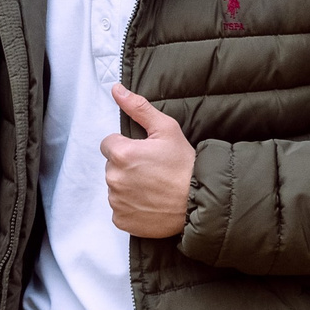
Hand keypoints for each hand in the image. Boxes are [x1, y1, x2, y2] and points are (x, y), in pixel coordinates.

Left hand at [100, 85, 194, 239]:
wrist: (200, 201)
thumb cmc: (184, 164)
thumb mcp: (166, 129)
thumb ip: (138, 108)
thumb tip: (116, 89)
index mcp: (121, 153)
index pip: (109, 144)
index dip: (126, 146)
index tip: (145, 153)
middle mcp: (114, 178)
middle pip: (111, 166)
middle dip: (127, 166)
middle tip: (152, 170)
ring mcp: (117, 201)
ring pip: (115, 187)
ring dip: (128, 186)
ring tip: (153, 187)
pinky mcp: (121, 220)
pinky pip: (119, 209)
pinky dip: (130, 207)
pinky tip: (149, 202)